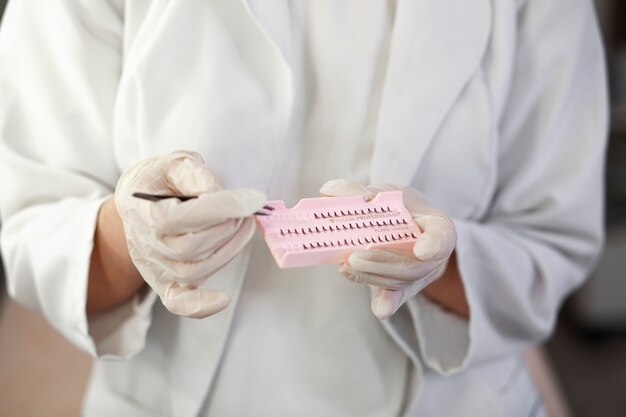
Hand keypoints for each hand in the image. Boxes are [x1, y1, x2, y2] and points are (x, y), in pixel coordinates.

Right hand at [115, 151, 265, 317]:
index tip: (254, 199)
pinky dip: (199, 306)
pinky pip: (178, 302)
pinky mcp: (166, 281)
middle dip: (228, 227)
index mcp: (145, 211)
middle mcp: (148, 243)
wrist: (138, 204)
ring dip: (230, 251)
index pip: (183, 217)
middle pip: (191, 247)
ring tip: (245, 225)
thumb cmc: (161, 182)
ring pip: (195, 271)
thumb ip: (195, 174)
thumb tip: (219, 191)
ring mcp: (156, 266)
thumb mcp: (176, 164)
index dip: (221, 208)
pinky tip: (223, 300)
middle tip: (246, 209)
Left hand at [320, 180, 455, 319]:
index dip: (433, 244)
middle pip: (414, 265)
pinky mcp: (403, 288)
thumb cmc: (395, 206)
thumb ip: (355, 191)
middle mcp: (433, 254)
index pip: (441, 236)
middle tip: (355, 258)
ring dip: (373, 276)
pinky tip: (380, 309)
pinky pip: (396, 296)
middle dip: (384, 263)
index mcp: (437, 226)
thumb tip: (329, 191)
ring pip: (401, 281)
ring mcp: (420, 274)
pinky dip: (386, 302)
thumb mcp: (381, 192)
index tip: (422, 251)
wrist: (403, 222)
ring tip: (347, 266)